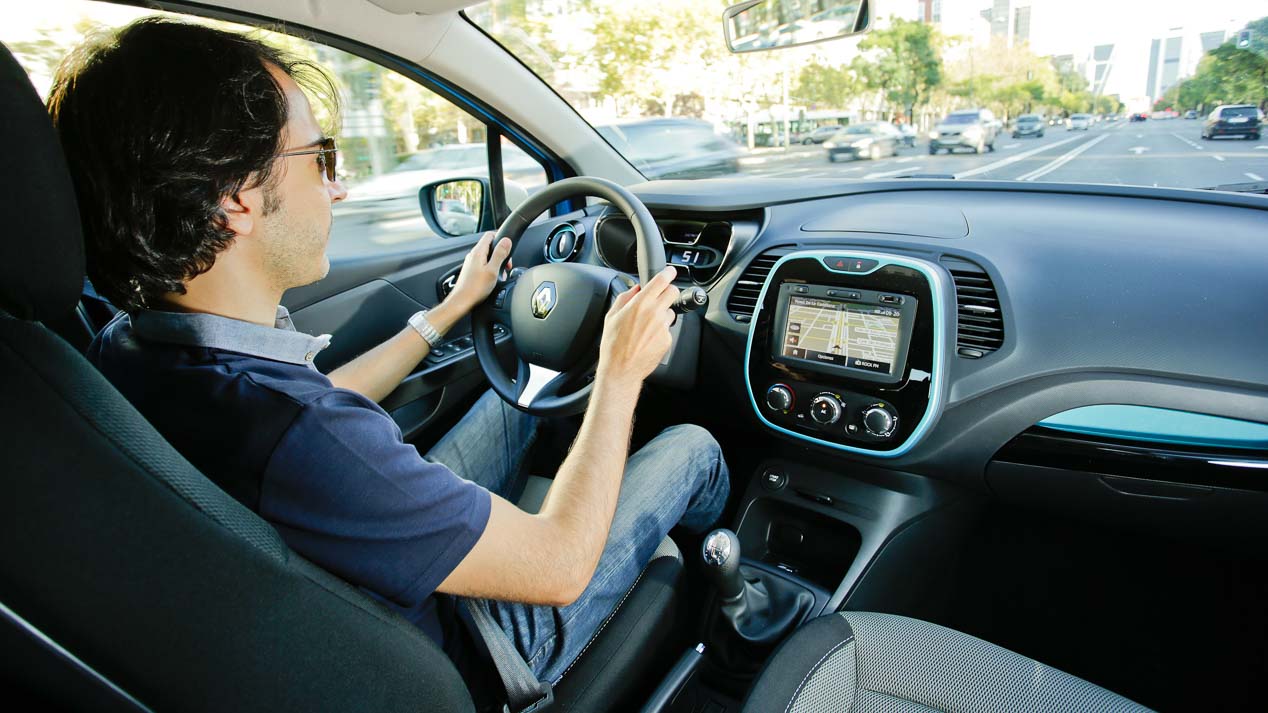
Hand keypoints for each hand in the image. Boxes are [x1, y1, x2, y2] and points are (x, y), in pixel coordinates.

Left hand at [445, 232, 511, 312]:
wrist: (462, 301)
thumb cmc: (475, 288)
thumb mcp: (492, 270)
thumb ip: (500, 254)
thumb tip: (506, 240)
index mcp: (478, 252)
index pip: (490, 235)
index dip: (501, 239)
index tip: (507, 250)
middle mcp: (473, 255)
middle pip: (490, 246)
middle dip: (501, 254)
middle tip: (506, 266)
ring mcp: (471, 263)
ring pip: (488, 256)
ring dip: (497, 263)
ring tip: (499, 275)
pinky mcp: (471, 271)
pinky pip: (484, 265)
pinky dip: (491, 270)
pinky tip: (493, 280)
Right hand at [597, 266, 679, 390]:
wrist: (621, 369)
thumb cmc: (613, 345)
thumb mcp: (611, 316)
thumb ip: (625, 297)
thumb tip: (635, 289)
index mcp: (640, 304)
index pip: (661, 281)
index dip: (668, 273)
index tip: (670, 271)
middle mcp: (654, 313)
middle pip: (673, 292)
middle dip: (668, 291)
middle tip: (660, 296)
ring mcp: (663, 327)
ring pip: (670, 312)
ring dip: (662, 314)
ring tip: (647, 326)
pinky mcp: (667, 339)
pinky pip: (667, 329)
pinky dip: (660, 331)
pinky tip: (648, 338)